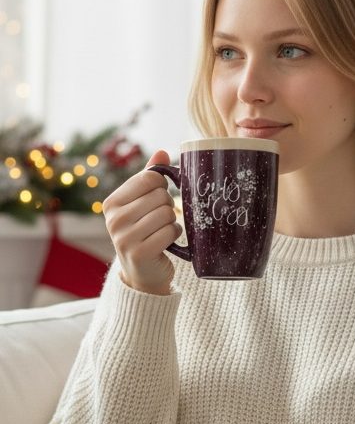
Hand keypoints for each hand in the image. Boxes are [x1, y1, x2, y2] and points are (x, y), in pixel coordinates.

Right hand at [103, 150, 181, 294]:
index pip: (149, 178)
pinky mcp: (139, 253)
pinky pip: (170, 232)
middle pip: (160, 196)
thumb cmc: (144, 231)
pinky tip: (165, 241)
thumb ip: (149, 177)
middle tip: (160, 219)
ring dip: (172, 222)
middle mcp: (113, 219)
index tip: (158, 197)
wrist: (142, 271)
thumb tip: (162, 152)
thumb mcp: (142, 203)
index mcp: (112, 202)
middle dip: (168, 206)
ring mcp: (124, 238)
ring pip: (167, 214)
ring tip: (162, 230)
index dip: (162, 186)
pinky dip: (174, 235)